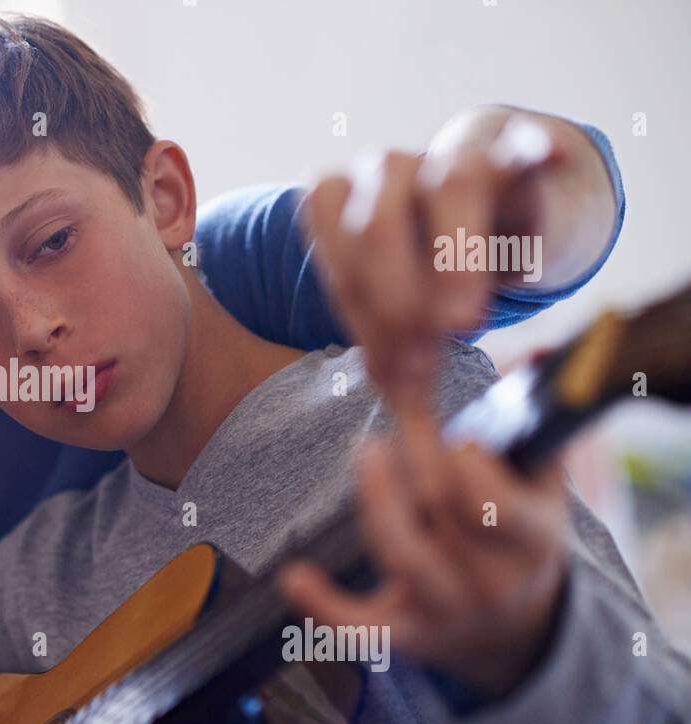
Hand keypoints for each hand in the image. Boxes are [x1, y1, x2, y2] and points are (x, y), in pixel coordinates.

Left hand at [277, 413, 569, 699]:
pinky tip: (293, 575)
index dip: (470, 467)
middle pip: (443, 518)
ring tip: (368, 454)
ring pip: (403, 556)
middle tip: (390, 429)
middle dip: (413, 465)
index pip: (498, 504)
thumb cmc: (518, 533)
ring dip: (379, 502)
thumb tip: (535, 354)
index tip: (457, 436)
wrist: (519, 625)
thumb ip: (530, 424)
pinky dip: (323, 604)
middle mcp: (494, 583)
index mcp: (533, 543)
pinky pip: (359, 626)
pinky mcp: (404, 634)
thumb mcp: (539, 486)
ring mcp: (447, 612)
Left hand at [299, 108, 610, 417]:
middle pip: (378, 226)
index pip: (335, 249)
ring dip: (455, 262)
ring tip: (461, 324)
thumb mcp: (392, 306)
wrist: (476, 212)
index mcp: (342, 200)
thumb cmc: (417, 268)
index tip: (384, 368)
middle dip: (397, 303)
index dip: (357, 312)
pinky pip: (521, 147)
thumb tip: (407, 413)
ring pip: (450, 186)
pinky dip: (534, 152)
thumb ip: (389, 347)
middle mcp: (385, 172)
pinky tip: (550, 162)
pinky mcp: (509, 157)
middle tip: (420, 362)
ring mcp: (448, 158)